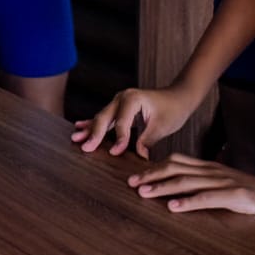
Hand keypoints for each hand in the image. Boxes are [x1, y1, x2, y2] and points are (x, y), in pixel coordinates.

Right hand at [71, 87, 196, 158]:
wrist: (178, 97)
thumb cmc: (173, 110)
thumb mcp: (162, 127)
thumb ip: (147, 141)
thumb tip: (139, 157)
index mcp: (133, 99)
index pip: (122, 123)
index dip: (119, 139)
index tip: (114, 153)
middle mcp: (122, 97)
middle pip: (105, 117)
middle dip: (95, 133)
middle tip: (85, 148)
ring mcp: (119, 101)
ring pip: (101, 117)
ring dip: (89, 129)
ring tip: (76, 138)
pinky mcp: (119, 107)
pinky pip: (104, 116)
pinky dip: (93, 123)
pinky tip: (79, 127)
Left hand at [129, 155, 254, 224]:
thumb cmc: (250, 196)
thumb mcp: (222, 187)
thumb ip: (202, 186)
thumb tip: (177, 193)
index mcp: (209, 169)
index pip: (176, 162)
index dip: (154, 167)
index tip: (134, 175)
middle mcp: (213, 172)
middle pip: (176, 168)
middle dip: (151, 175)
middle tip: (131, 183)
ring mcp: (224, 182)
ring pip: (187, 182)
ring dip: (163, 188)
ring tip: (144, 193)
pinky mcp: (235, 196)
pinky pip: (208, 198)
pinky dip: (189, 202)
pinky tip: (174, 207)